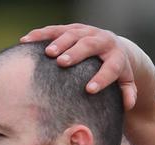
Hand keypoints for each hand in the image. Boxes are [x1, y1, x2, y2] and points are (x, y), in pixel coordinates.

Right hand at [21, 23, 136, 109]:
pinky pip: (55, 29)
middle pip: (90, 45)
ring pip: (72, 34)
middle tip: (63, 63)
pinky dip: (40, 34)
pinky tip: (26, 41)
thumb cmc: (117, 70)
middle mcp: (102, 40)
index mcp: (116, 56)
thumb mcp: (126, 82)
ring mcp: (87, 32)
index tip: (90, 90)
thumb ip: (128, 94)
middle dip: (76, 53)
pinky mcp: (72, 28)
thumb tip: (128, 106)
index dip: (102, 78)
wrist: (113, 46)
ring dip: (59, 42)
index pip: (111, 67)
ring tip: (47, 54)